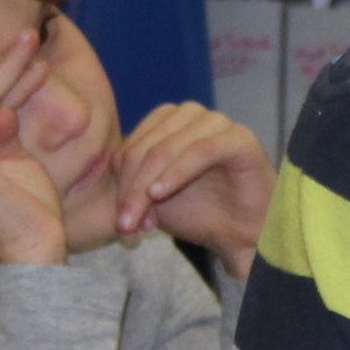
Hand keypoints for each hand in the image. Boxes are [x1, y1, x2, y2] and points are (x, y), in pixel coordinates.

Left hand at [112, 103, 269, 280]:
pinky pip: (201, 149)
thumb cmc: (201, 213)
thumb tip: (105, 195)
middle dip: (131, 190)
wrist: (243, 233)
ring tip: (145, 220)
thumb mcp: (153, 201)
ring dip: (149, 185)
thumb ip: (130, 189)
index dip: (120, 186)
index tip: (123, 224)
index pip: (130, 147)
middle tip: (128, 226)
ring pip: (167, 147)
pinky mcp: (241, 138)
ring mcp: (218, 124)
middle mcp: (192, 116)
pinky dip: (177, 171)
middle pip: (144, 147)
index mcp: (168, 123)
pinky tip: (162, 194)